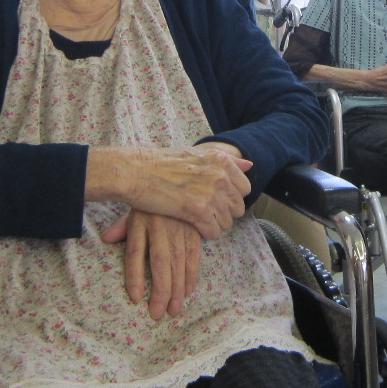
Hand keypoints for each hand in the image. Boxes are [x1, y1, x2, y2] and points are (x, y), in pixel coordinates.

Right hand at [86, 145, 250, 239]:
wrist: (135, 172)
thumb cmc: (161, 163)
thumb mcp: (196, 154)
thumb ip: (225, 160)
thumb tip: (250, 165)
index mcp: (221, 160)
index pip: (244, 188)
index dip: (231, 198)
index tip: (216, 200)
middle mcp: (220, 175)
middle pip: (237, 208)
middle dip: (224, 214)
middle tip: (205, 213)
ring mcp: (211, 193)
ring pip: (227, 222)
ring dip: (214, 225)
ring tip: (197, 220)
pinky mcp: (198, 210)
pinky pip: (213, 231)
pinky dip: (205, 233)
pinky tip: (194, 227)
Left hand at [100, 210, 204, 318]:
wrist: (179, 180)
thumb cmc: (152, 201)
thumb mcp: (134, 210)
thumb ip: (121, 228)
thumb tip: (105, 239)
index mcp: (140, 222)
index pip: (134, 253)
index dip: (134, 276)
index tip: (136, 298)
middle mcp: (159, 227)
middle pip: (159, 262)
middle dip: (160, 290)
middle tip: (158, 313)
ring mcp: (179, 228)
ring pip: (178, 262)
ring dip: (177, 288)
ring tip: (174, 309)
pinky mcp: (195, 230)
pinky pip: (194, 255)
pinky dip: (192, 274)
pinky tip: (189, 291)